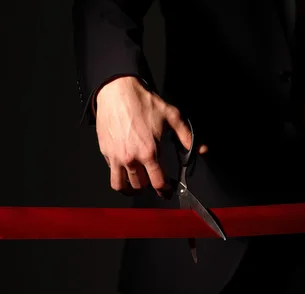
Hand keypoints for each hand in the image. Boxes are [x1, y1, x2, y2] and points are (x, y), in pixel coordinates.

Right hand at [94, 76, 207, 195]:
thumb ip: (186, 136)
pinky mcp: (105, 151)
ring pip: (121, 185)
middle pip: (141, 186)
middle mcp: (131, 158)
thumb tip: (199, 149)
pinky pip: (111, 172)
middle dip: (150, 186)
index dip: (165, 191)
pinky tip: (126, 170)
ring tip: (137, 186)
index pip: (158, 182)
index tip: (166, 191)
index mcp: (149, 152)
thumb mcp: (172, 116)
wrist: (117, 91)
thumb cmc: (143, 102)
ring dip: (131, 188)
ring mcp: (116, 156)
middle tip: (154, 183)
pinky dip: (119, 175)